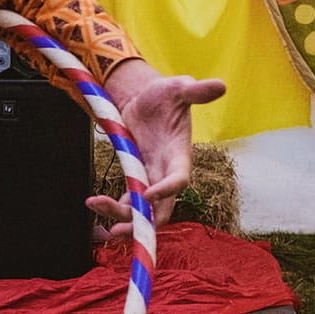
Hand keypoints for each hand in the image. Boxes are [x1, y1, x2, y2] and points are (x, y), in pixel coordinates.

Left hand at [87, 60, 226, 240]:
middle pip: (161, 207)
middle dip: (144, 221)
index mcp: (179, 154)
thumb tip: (220, 85)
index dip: (166, 190)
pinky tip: (95, 204)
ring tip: (94, 205)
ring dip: (122, 215)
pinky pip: (129, 199)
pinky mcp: (137, 175)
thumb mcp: (180, 88)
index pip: (179, 179)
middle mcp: (167, 171)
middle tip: (120, 228)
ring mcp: (151, 176)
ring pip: (143, 208)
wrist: (146, 98)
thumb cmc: (166, 93)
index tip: (146, 194)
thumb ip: (196, 91)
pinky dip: (115, 207)